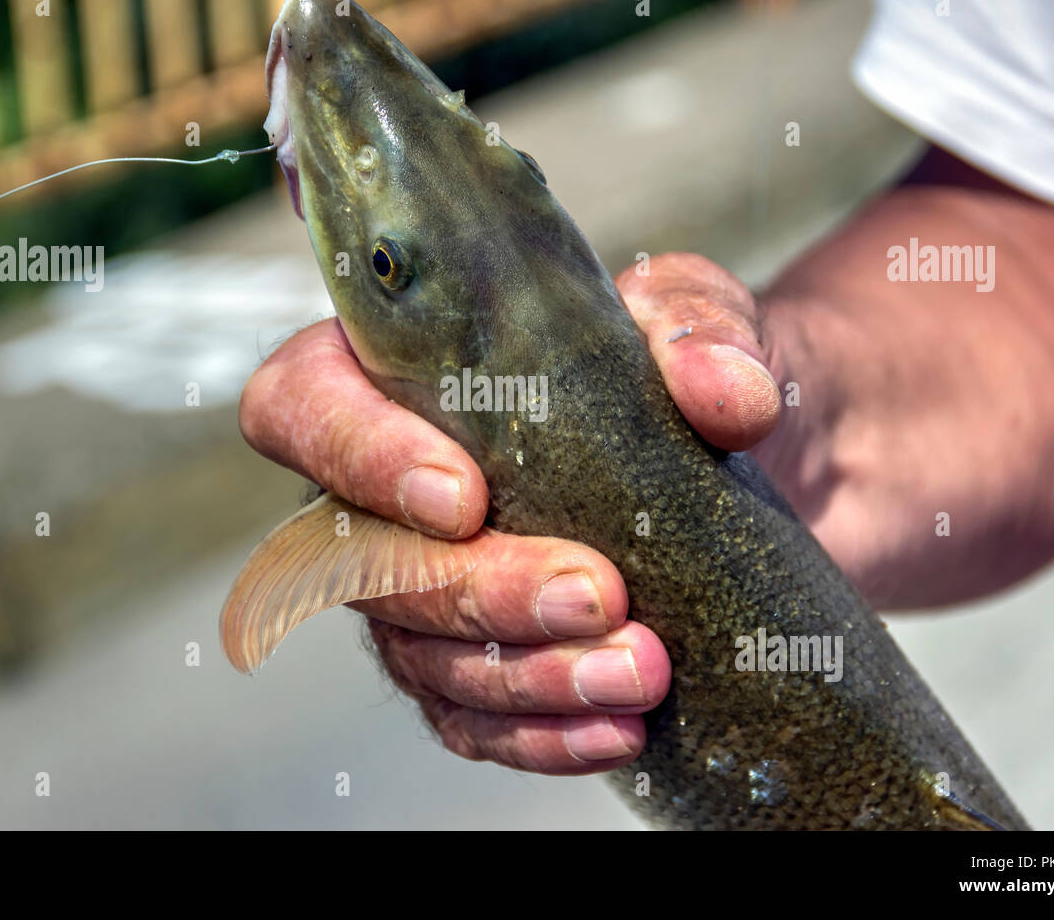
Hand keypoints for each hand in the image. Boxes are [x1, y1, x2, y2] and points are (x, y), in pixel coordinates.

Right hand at [238, 252, 781, 772]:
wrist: (749, 465)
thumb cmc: (676, 372)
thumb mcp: (695, 317)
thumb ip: (699, 331)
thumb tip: (722, 394)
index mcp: (394, 376)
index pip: (304, 406)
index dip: (359, 457)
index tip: (463, 497)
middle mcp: (386, 492)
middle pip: (368, 561)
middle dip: (479, 591)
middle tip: (596, 594)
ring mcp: (422, 590)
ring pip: (420, 656)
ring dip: (527, 676)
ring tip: (639, 669)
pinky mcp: (476, 668)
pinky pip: (472, 722)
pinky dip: (542, 736)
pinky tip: (616, 728)